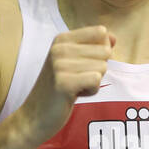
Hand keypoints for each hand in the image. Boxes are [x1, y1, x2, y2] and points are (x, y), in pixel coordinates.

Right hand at [17, 25, 115, 142]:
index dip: (102, 51)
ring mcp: (60, 64)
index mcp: (62, 39)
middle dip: (98, 69)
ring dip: (94, 82)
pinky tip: (76, 94)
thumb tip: (114, 38)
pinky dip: (91, 90)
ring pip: (102, 67)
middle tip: (77, 79)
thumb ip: (94, 47)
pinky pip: (96, 80)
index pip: (101, 32)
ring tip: (74, 87)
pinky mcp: (64, 82)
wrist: (34, 115)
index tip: (83, 65)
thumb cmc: (58, 88)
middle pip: (105, 51)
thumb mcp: (73, 62)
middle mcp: (59, 48)